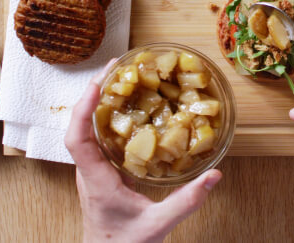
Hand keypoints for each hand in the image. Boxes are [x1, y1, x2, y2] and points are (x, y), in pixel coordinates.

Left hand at [65, 60, 221, 242]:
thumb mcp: (158, 225)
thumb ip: (187, 202)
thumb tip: (215, 176)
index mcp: (97, 181)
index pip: (78, 140)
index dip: (83, 110)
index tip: (96, 85)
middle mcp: (90, 172)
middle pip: (81, 126)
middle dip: (93, 94)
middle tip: (115, 68)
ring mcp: (93, 172)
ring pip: (87, 130)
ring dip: (98, 102)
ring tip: (119, 79)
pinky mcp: (101, 173)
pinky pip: (99, 138)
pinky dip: (108, 117)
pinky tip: (127, 109)